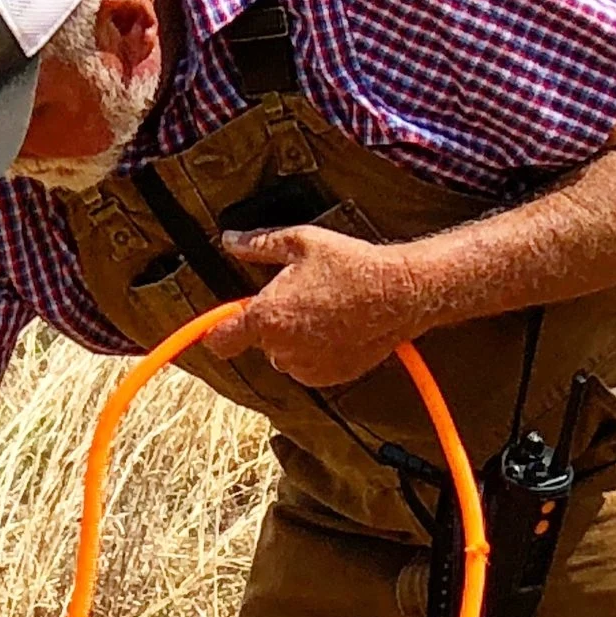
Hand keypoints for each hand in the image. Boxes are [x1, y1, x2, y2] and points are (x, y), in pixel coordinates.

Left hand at [203, 224, 431, 388]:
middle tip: (300, 295)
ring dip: (295, 339)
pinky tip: (337, 327)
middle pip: (260, 341)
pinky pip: (309, 366)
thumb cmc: (351, 266)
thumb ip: (258, 244)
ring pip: (286, 355)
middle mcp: (282, 349)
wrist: (399, 294)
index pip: (220, 340)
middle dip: (272, 323)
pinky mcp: (329, 377)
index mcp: (267, 317)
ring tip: (324, 310)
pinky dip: (316, 352)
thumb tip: (229, 239)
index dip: (216, 331)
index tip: (220, 324)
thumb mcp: (300, 242)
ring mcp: (306, 367)